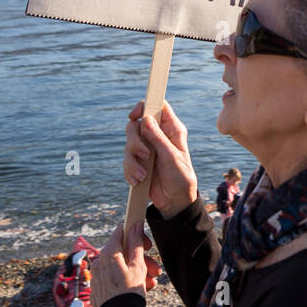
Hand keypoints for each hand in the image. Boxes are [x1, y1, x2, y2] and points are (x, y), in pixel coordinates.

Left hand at [93, 221, 159, 306]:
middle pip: (122, 252)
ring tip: (151, 282)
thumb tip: (135, 225)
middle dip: (141, 258)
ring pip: (120, 266)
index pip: (121, 231)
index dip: (136, 234)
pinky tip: (140, 287)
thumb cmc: (129, 293)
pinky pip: (113, 277)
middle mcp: (99, 262)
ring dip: (137, 271)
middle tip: (154, 267)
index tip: (146, 243)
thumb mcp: (138, 266)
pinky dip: (126, 279)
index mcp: (108, 253)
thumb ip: (136, 244)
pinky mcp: (98, 287)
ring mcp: (97, 275)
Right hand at [125, 99, 198, 218]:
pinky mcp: (138, 162)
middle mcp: (157, 135)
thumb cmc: (180, 177)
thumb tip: (145, 119)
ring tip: (143, 176)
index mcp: (171, 129)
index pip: (156, 106)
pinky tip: (138, 181)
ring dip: (132, 161)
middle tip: (145, 155)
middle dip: (135, 141)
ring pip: (128, 144)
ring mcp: (146, 148)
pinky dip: (129, 171)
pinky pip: (126, 160)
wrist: (174, 201)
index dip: (143, 106)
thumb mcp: (172, 157)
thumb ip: (158, 138)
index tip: (134, 115)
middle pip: (135, 125)